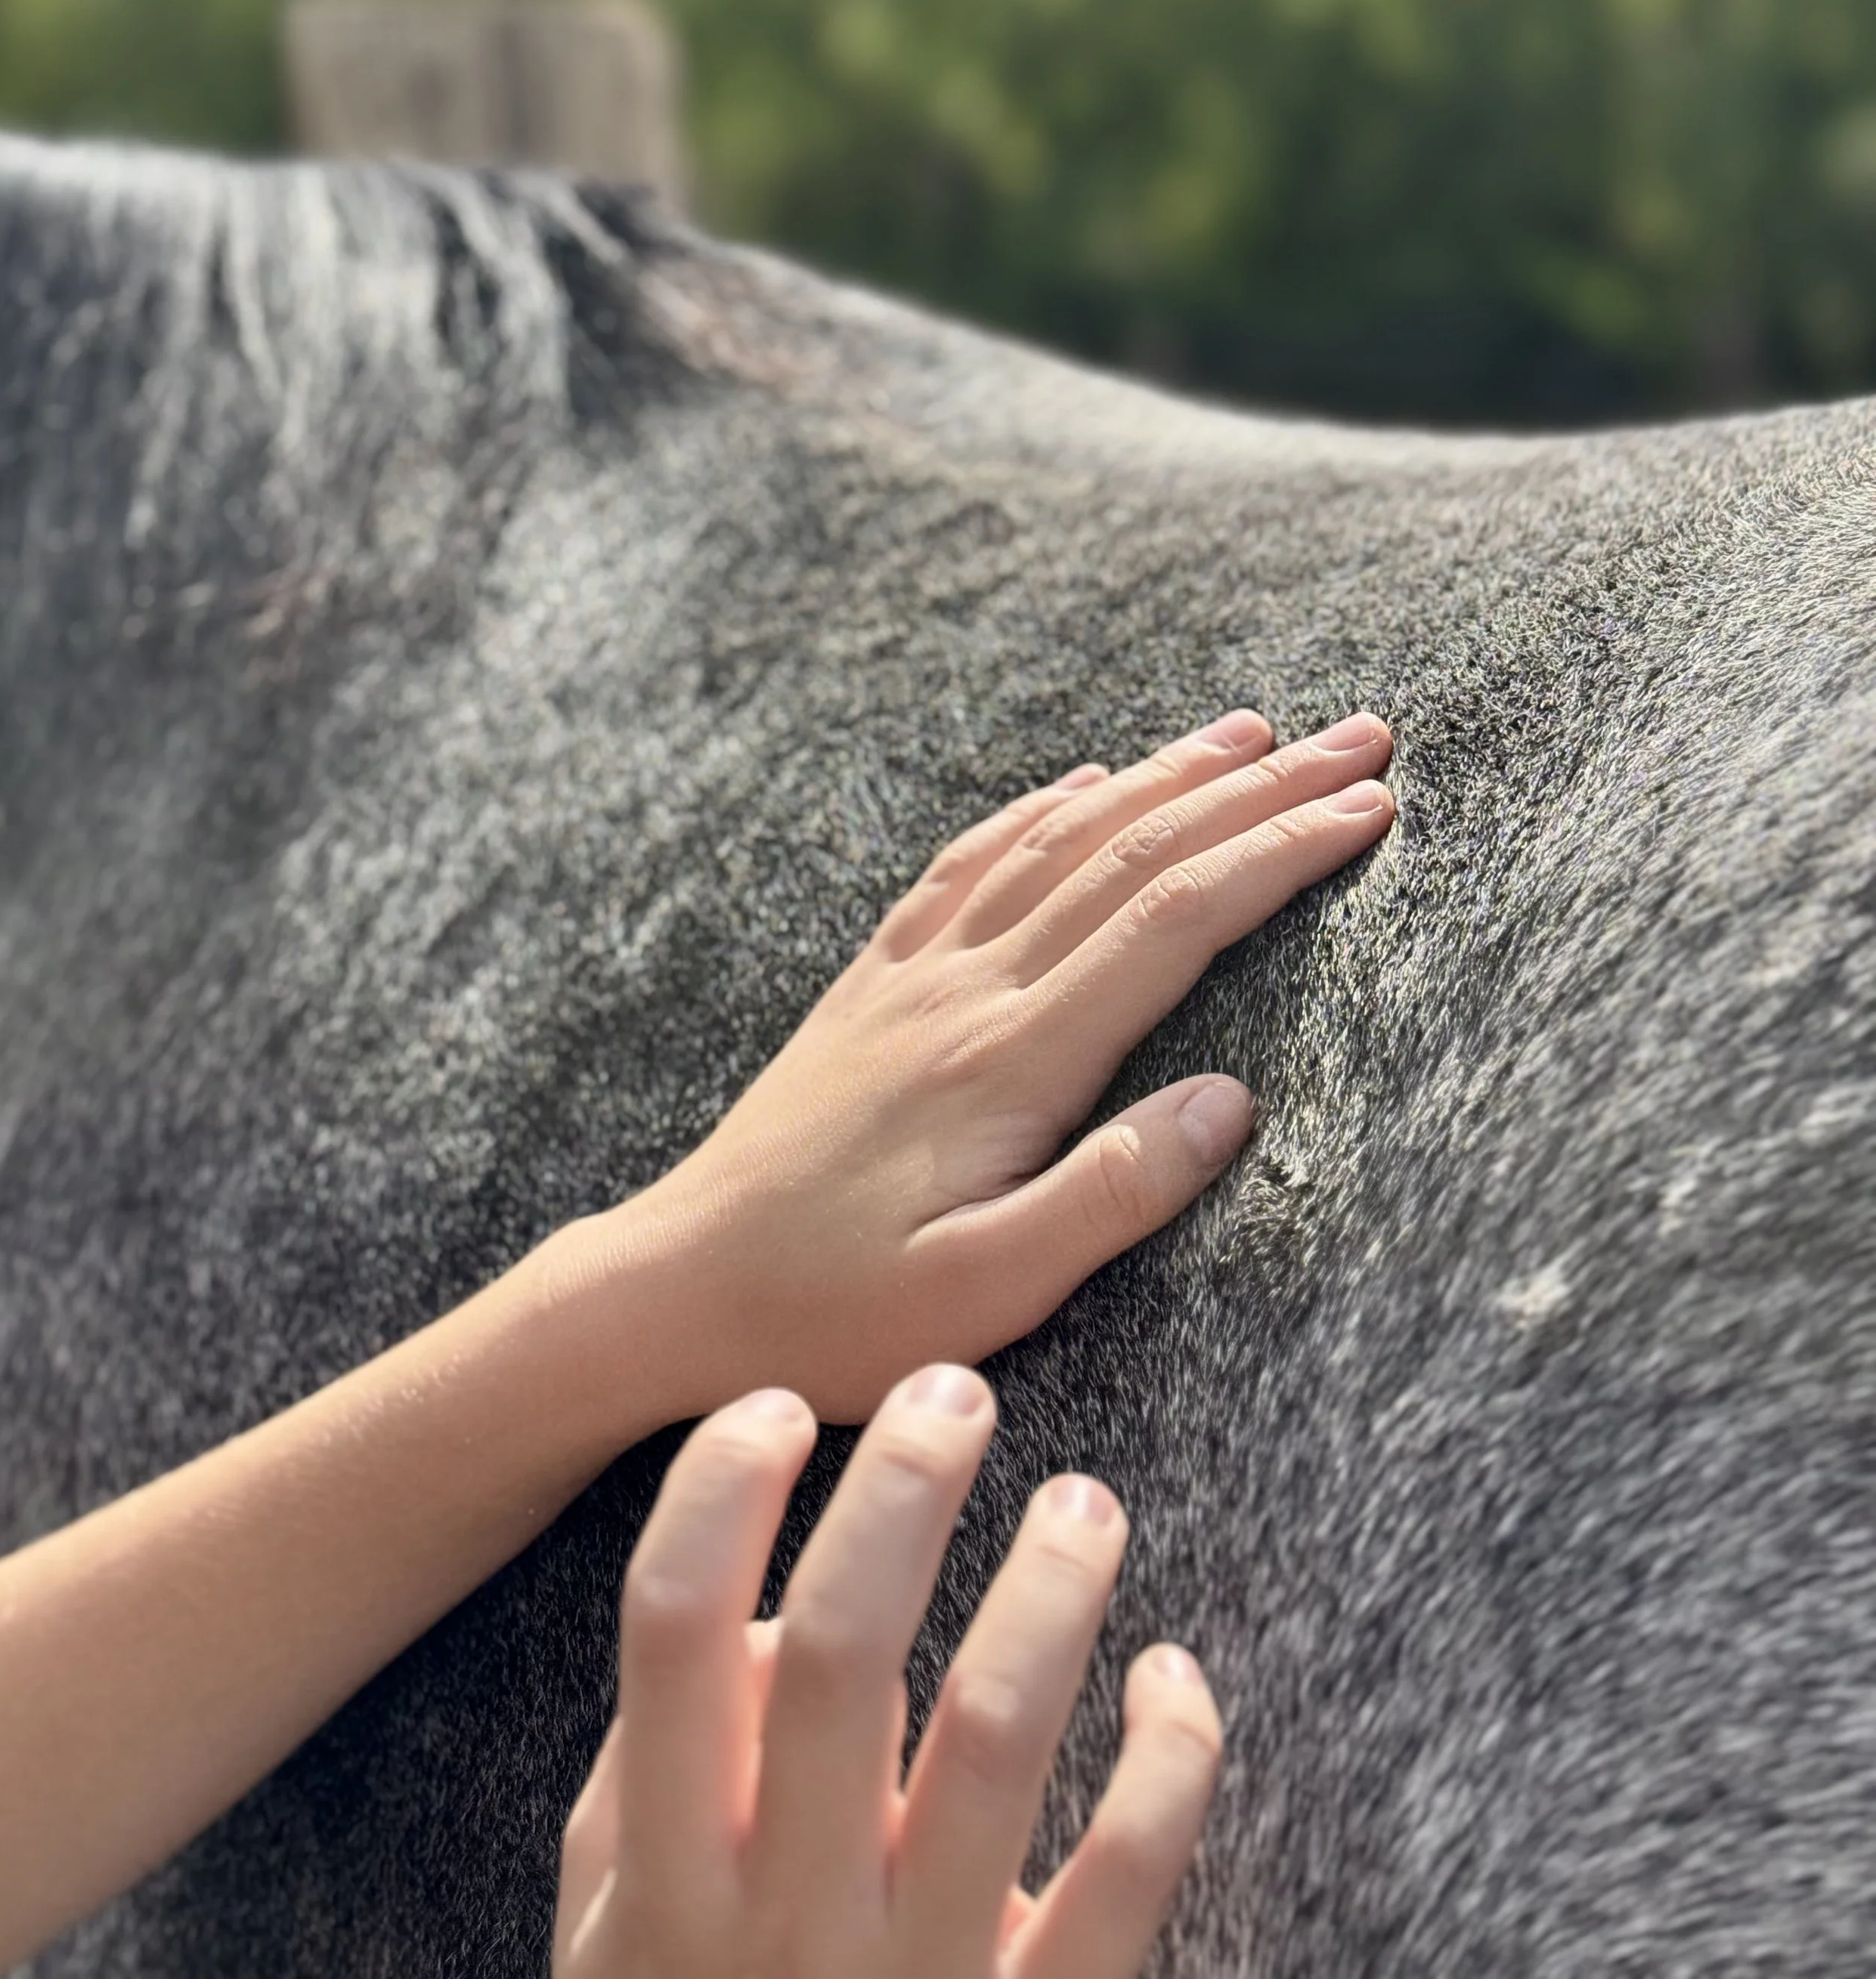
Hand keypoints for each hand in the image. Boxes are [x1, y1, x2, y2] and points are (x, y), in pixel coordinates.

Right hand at [553, 1367, 1221, 1978]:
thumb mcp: (617, 1930)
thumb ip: (655, 1770)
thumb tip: (767, 1608)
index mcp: (666, 1880)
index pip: (670, 1633)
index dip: (718, 1493)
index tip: (772, 1406)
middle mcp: (785, 1919)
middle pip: (844, 1647)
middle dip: (902, 1488)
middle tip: (956, 1392)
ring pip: (998, 1730)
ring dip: (1051, 1588)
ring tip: (1084, 1501)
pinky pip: (1131, 1872)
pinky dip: (1172, 1754)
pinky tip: (1173, 1675)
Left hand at [590, 708, 1392, 1420]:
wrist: (674, 1286)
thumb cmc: (835, 1312)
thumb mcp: (986, 1292)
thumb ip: (1112, 1193)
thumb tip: (1233, 1099)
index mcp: (1011, 1057)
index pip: (1175, 920)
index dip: (1281, 854)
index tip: (1371, 809)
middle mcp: (967, 988)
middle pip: (1135, 852)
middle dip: (1258, 790)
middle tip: (1361, 737)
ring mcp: (914, 974)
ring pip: (1058, 838)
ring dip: (1164, 776)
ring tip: (1251, 734)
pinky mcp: (872, 985)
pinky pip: (969, 862)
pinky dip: (1041, 809)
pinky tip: (1082, 784)